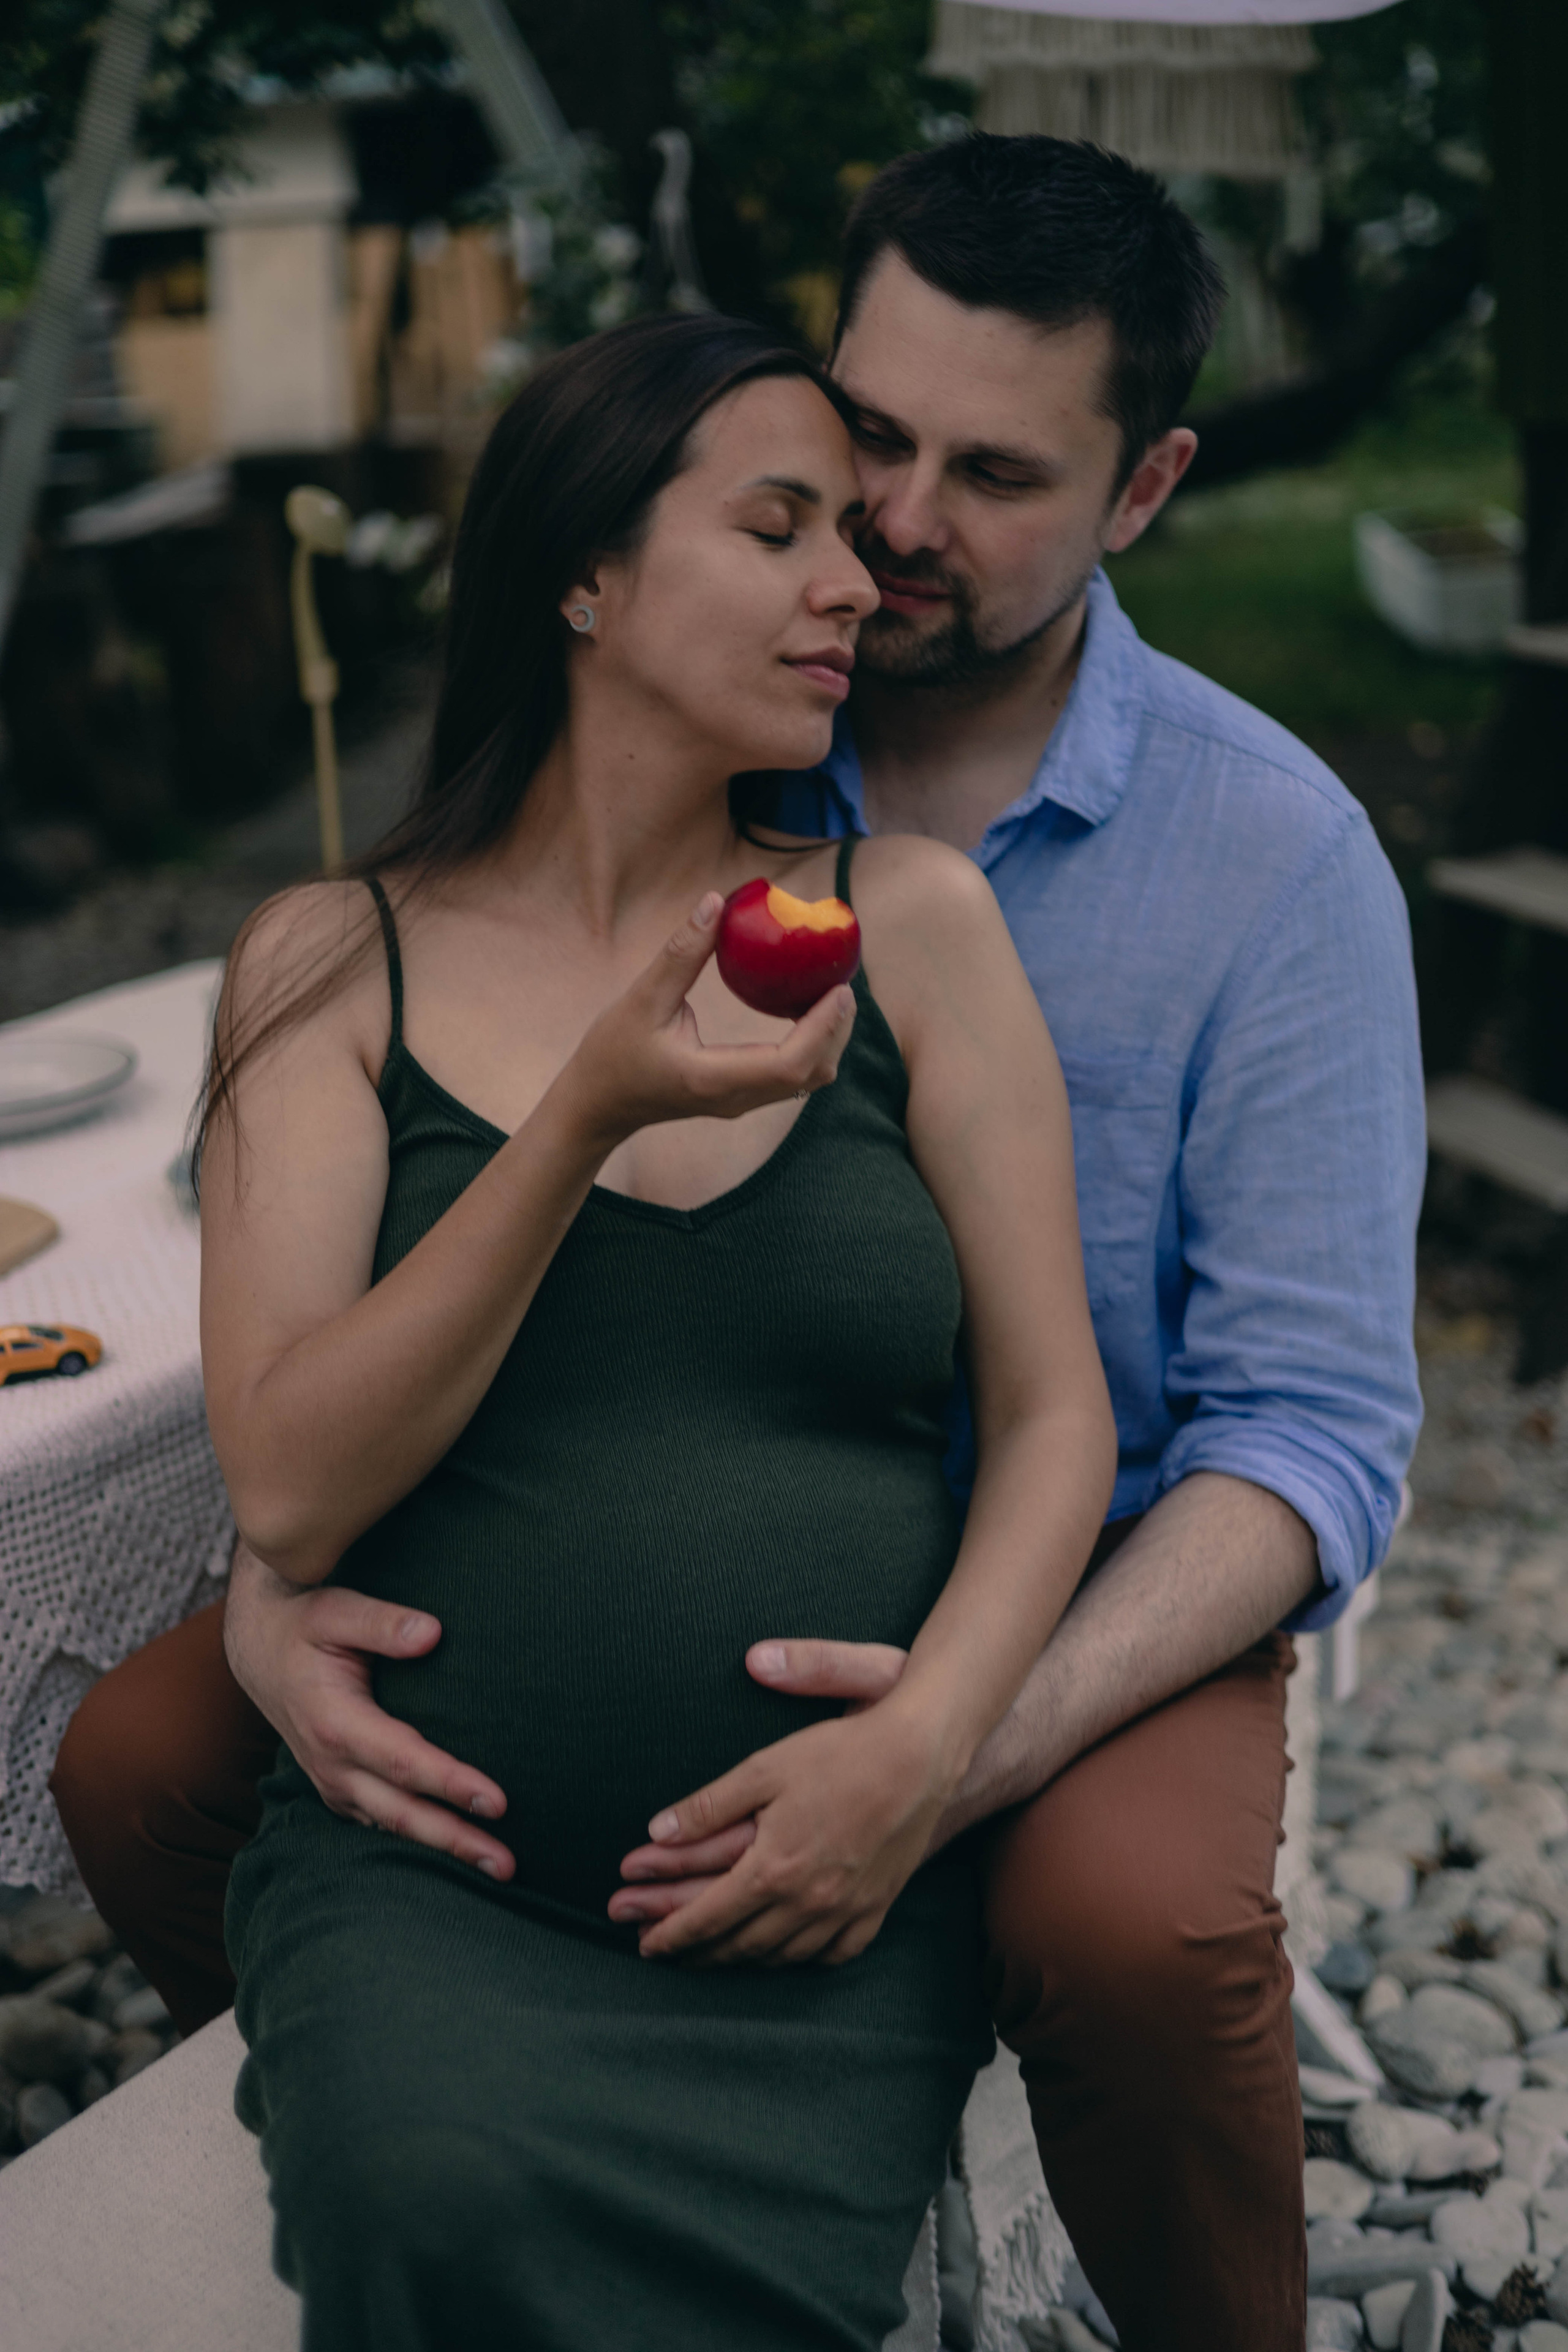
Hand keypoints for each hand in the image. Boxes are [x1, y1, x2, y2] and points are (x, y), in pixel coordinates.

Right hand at [222, 1540, 514, 1877]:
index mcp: (335, 1724)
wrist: (259, 1652)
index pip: (403, 1762)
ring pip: (394, 1827)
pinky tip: (458, 1854)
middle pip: (402, 1814)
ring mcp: (335, 1784)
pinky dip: (419, 1842)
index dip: (450, 1783)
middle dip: (456, 1840)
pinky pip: (382, 1824)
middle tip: (507, 1863)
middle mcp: (333, 1765)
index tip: (498, 1801)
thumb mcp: (336, 1610)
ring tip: (499, 1870)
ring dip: (444, 1849)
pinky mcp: (341, 1790)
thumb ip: (382, 1623)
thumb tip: (432, 1634)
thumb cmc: (304, 1627)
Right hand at [560, 893, 855, 1148]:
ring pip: (807, 1079)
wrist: (598, 1105)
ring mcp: (741, 1102)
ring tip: (831, 991)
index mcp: (713, 1078)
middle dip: (837, 1029)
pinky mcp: (740, 1097)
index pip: (789, 1063)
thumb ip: (680, 954)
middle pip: (812, 1073)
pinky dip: (809, 1044)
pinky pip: (790, 1075)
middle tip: (844, 980)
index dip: (824, 1027)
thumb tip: (715, 901)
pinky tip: (803, 1008)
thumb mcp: (640, 1000)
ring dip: (828, 1038)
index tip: (841, 988)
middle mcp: (735, 1097)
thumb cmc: (612, 1054)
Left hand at [610, 1639, 908, 1932]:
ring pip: (783, 1956)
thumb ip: (706, 1806)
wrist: (919, 1755)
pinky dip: (801, 1960)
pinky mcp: (876, 1908)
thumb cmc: (839, 1753)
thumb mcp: (763, 1769)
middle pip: (740, 1945)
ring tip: (717, 1956)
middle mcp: (807, 1901)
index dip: (671, 1935)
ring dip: (742, 1961)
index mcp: (772, 1869)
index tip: (645, 1945)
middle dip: (698, 1954)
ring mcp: (845, 1910)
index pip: (707, 1917)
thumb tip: (654, 1833)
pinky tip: (787, 1954)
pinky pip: (832, 1954)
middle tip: (670, 1954)